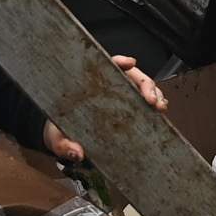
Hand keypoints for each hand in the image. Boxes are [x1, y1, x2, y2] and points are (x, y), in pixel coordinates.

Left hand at [39, 56, 166, 164]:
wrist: (64, 138)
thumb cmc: (60, 129)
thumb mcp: (56, 136)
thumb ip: (62, 144)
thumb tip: (77, 153)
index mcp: (91, 84)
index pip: (108, 64)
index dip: (120, 61)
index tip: (129, 63)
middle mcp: (109, 86)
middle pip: (133, 76)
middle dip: (146, 85)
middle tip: (151, 100)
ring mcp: (122, 97)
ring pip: (144, 88)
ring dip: (155, 95)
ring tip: (159, 107)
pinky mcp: (129, 110)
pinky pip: (145, 103)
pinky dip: (155, 105)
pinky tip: (159, 114)